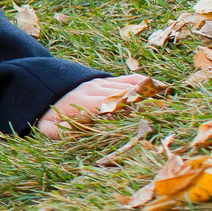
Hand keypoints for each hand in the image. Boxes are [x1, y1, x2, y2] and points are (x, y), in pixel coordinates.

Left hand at [36, 72, 156, 137]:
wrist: (41, 86)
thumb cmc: (48, 114)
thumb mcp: (46, 125)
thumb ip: (54, 131)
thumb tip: (66, 131)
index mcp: (81, 101)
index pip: (106, 104)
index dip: (123, 109)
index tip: (141, 118)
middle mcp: (94, 89)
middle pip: (122, 95)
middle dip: (141, 104)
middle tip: (165, 113)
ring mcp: (102, 82)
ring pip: (128, 86)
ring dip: (147, 94)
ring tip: (171, 103)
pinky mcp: (107, 79)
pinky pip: (128, 79)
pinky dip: (144, 83)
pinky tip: (162, 88)